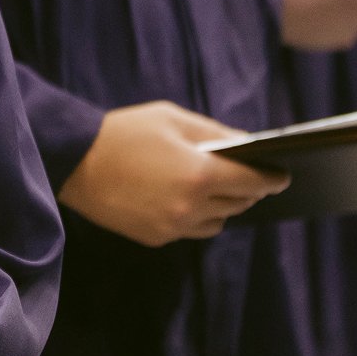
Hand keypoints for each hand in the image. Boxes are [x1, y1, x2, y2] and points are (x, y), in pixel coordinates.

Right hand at [58, 101, 288, 247]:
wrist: (73, 161)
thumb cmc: (123, 131)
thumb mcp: (170, 118)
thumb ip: (214, 133)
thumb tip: (248, 145)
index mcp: (199, 173)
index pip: (254, 182)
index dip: (273, 178)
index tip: (283, 175)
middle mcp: (191, 206)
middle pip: (239, 203)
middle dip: (247, 189)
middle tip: (248, 176)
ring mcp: (173, 226)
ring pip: (218, 221)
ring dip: (222, 205)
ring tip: (213, 187)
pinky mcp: (155, 237)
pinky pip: (190, 230)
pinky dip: (195, 215)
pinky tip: (182, 197)